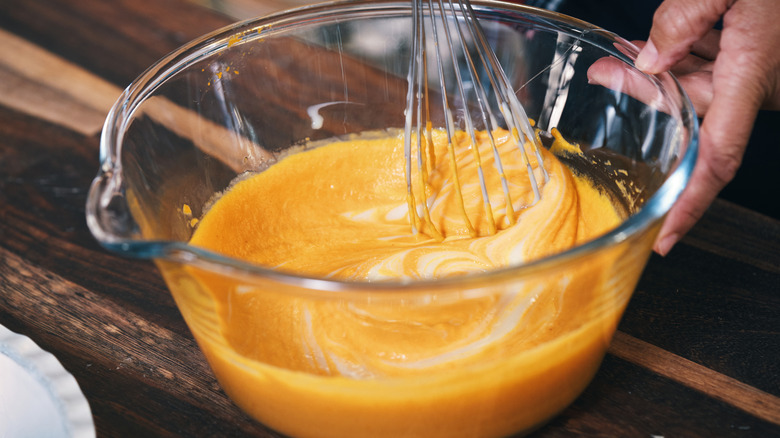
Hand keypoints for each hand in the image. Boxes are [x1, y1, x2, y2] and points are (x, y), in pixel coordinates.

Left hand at [634, 0, 779, 254]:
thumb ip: (686, 17)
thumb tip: (650, 60)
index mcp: (752, 75)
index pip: (716, 159)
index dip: (689, 204)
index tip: (664, 238)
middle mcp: (757, 83)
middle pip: (691, 114)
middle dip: (646, 98)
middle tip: (604, 74)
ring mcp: (759, 71)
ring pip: (698, 88)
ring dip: (659, 74)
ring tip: (619, 55)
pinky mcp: (758, 55)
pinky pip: (714, 67)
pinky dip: (683, 57)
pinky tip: (655, 45)